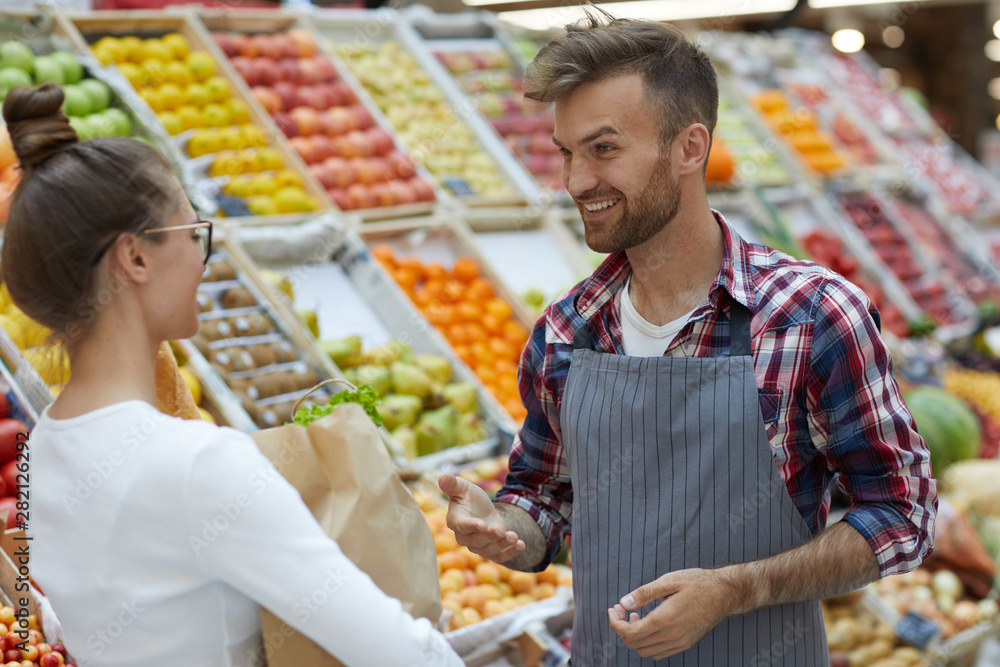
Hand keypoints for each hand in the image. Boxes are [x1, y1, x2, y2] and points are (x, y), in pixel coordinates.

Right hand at [438, 472, 524, 563]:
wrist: (482, 510)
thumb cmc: (468, 497)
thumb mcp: (463, 488)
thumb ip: (452, 484)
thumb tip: (441, 476)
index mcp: (455, 520)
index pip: (462, 526)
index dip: (471, 526)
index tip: (483, 525)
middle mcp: (464, 537)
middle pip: (476, 541)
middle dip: (490, 536)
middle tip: (502, 530)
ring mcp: (477, 546)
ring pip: (489, 550)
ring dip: (502, 544)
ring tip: (514, 536)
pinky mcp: (490, 551)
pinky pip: (499, 557)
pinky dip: (510, 553)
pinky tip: (521, 545)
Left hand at [608, 568, 740, 659]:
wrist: (725, 593)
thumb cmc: (697, 583)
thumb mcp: (669, 580)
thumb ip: (644, 593)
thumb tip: (624, 602)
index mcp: (665, 619)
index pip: (629, 633)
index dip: (615, 623)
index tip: (613, 609)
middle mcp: (672, 635)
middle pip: (634, 644)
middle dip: (622, 628)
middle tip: (622, 610)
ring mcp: (680, 642)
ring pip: (645, 651)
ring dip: (635, 637)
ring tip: (635, 617)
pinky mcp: (686, 644)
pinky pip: (659, 653)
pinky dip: (648, 643)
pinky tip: (649, 625)